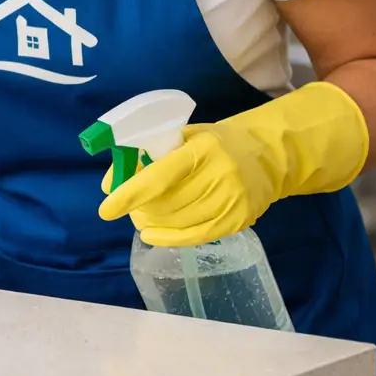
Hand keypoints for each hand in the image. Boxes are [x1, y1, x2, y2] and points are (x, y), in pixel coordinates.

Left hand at [98, 82, 369, 246]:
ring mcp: (232, 200)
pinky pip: (196, 236)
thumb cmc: (216, 143)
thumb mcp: (184, 137)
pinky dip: (169, 238)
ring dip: (151, 222)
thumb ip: (149, 155)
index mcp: (202, 149)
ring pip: (179, 221)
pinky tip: (152, 234)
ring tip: (139, 217)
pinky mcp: (239, 220)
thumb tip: (109, 181)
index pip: (160, 176)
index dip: (130, 194)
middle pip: (167, 203)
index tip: (106, 208)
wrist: (268, 154)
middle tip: (124, 206)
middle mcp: (220, 175)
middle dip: (138, 208)